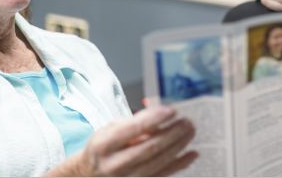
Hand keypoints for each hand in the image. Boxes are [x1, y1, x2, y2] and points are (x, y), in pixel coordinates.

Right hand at [46, 106, 196, 176]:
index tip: (171, 110)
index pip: (133, 130)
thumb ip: (133, 122)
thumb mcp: (110, 129)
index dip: (154, 119)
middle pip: (149, 148)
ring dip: (178, 146)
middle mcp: (114, 164)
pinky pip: (163, 176)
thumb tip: (159, 113)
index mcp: (104, 144)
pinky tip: (192, 154)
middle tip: (187, 121)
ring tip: (190, 131)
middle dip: (172, 133)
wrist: (89, 175)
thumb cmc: (103, 147)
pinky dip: (180, 164)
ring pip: (158, 163)